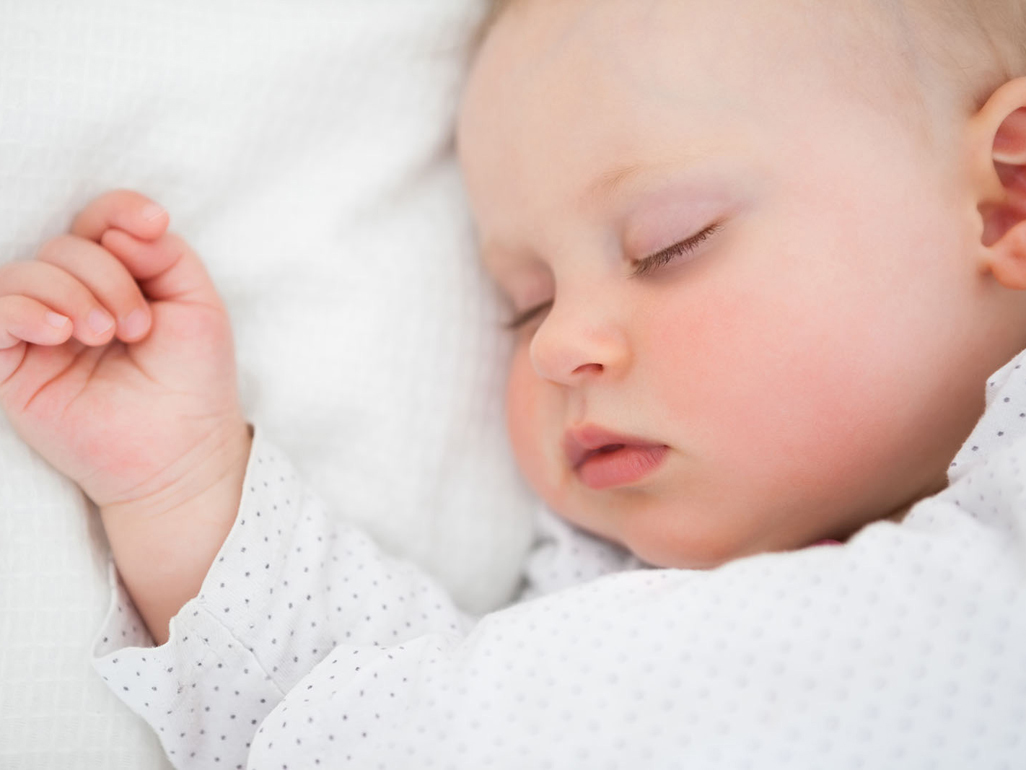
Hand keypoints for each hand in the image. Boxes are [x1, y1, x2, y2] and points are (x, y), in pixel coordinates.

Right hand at [0, 190, 248, 512]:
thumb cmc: (194, 382)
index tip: (153, 224)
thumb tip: (124, 227)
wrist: (180, 452)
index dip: (120, 210)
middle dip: (108, 276)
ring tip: (107, 336)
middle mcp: (74, 298)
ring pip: (27, 272)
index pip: (99, 222)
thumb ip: (168, 254)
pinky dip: (23, 310)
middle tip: (138, 327)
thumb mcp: (199, 305)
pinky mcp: (11, 365)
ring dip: (72, 293)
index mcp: (118, 279)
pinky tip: (61, 333)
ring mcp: (40, 331)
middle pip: (67, 245)